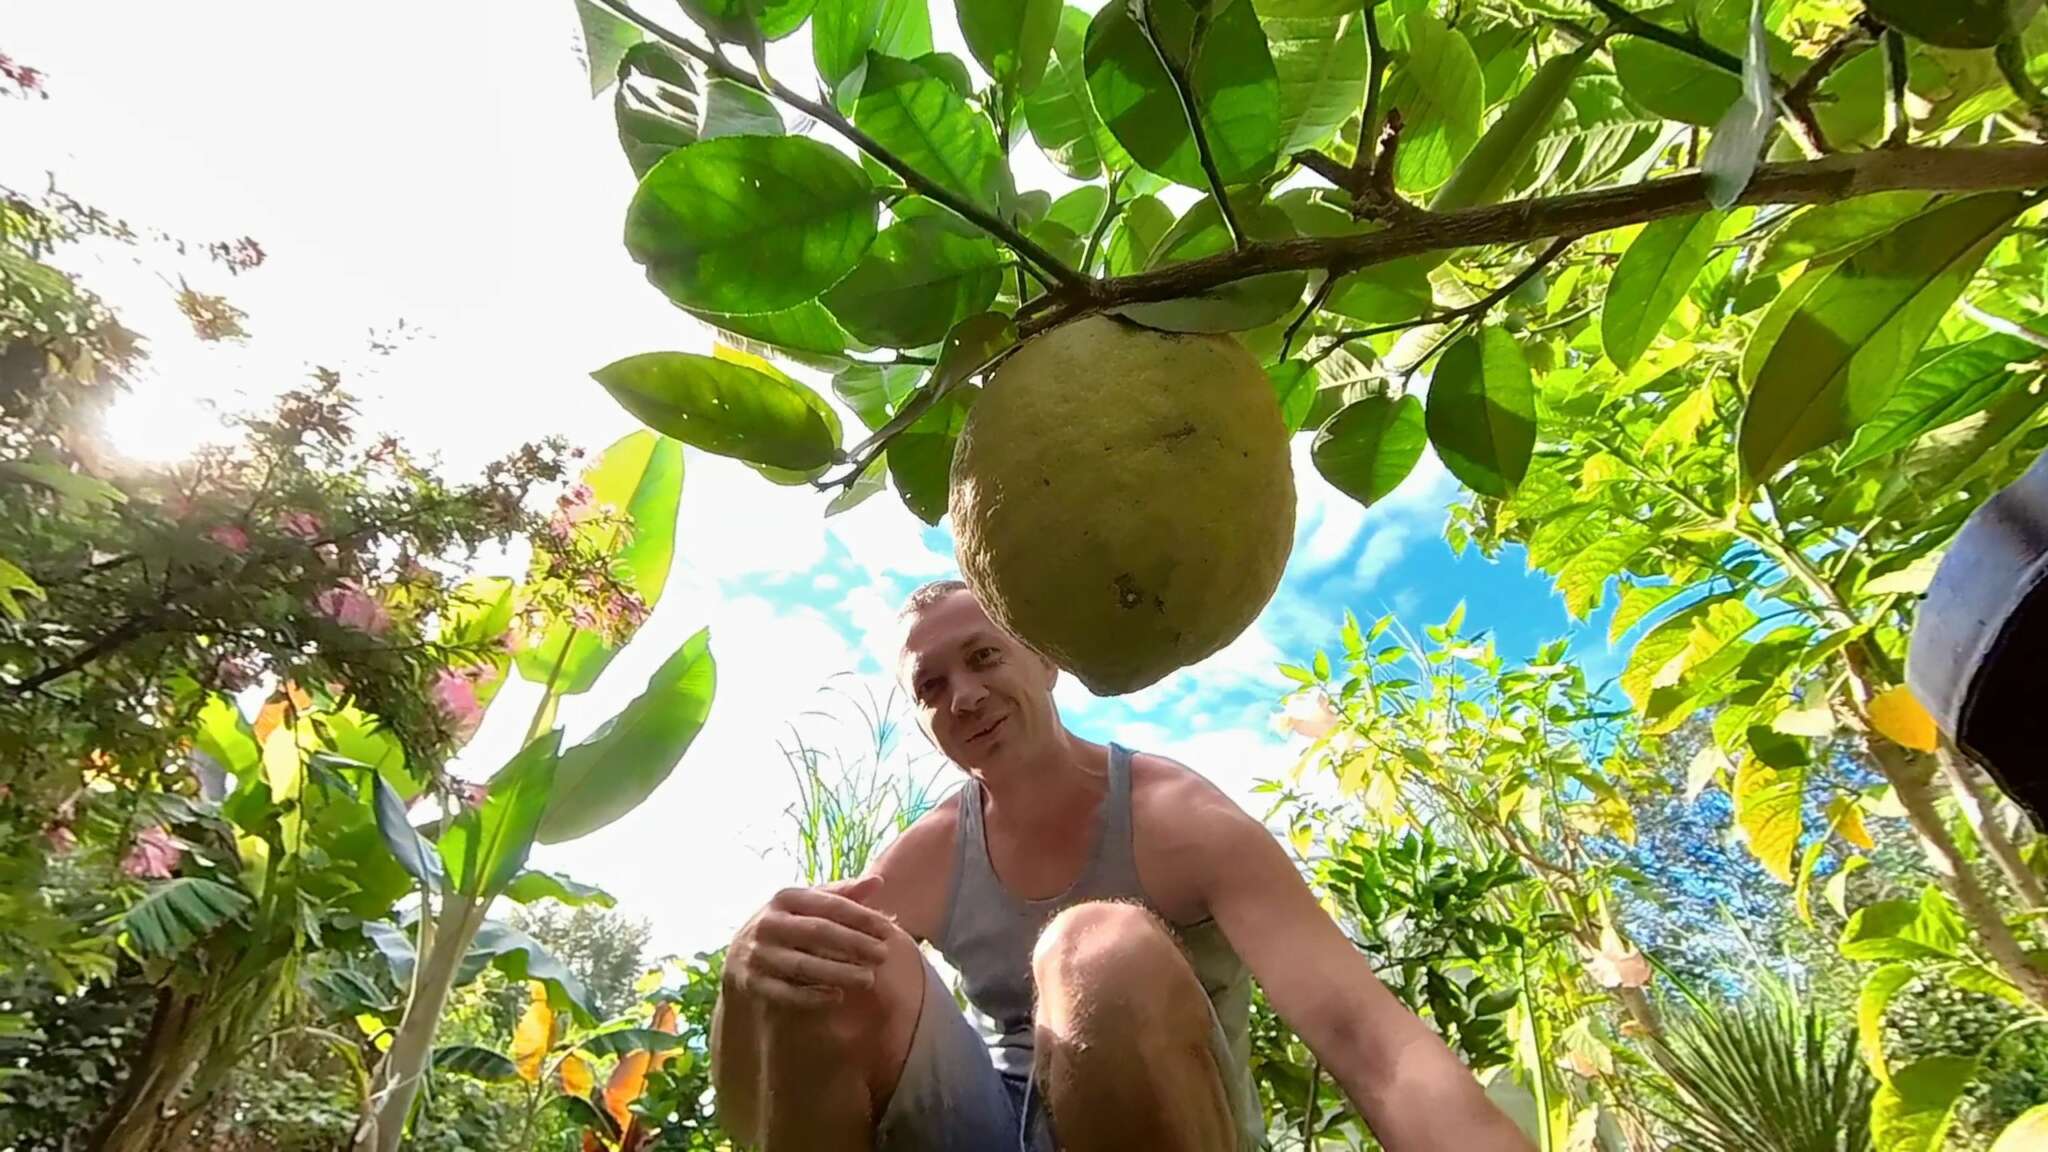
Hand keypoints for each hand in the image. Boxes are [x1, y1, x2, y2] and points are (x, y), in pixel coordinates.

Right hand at [725, 875, 896, 1008]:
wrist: (738, 958)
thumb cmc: (786, 926)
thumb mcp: (807, 905)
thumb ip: (842, 894)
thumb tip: (878, 881)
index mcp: (785, 897)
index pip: (830, 905)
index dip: (862, 916)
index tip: (889, 928)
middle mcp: (768, 923)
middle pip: (818, 932)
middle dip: (854, 943)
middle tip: (884, 954)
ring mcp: (759, 954)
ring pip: (803, 965)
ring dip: (838, 972)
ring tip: (869, 979)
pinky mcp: (752, 982)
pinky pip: (785, 992)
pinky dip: (812, 996)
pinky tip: (837, 996)